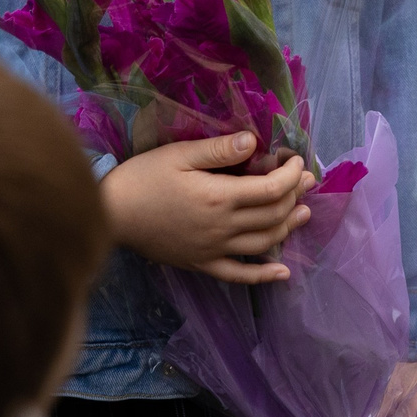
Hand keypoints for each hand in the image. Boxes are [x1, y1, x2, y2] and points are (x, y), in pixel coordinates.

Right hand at [101, 133, 313, 284]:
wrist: (111, 214)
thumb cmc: (143, 178)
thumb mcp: (179, 154)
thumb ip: (219, 150)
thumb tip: (254, 142)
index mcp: (219, 197)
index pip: (271, 188)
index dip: (290, 174)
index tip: (295, 159)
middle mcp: (223, 228)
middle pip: (272, 215)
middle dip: (294, 195)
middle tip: (305, 180)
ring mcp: (214, 250)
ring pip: (264, 243)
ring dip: (288, 227)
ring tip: (303, 212)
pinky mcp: (202, 264)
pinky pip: (240, 275)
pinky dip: (264, 275)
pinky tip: (283, 273)